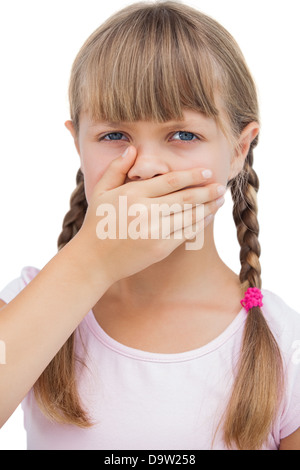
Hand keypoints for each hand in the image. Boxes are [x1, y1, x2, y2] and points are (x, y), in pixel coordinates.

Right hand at [77, 146, 225, 285]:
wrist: (94, 260)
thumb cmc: (97, 223)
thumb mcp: (101, 192)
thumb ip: (116, 169)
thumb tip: (132, 149)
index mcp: (132, 194)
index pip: (170, 181)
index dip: (192, 176)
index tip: (207, 173)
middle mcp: (145, 210)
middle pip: (186, 197)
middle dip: (207, 191)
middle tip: (221, 186)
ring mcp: (154, 230)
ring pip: (190, 215)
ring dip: (209, 207)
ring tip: (220, 200)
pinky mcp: (160, 248)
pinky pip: (186, 233)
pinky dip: (200, 224)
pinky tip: (207, 217)